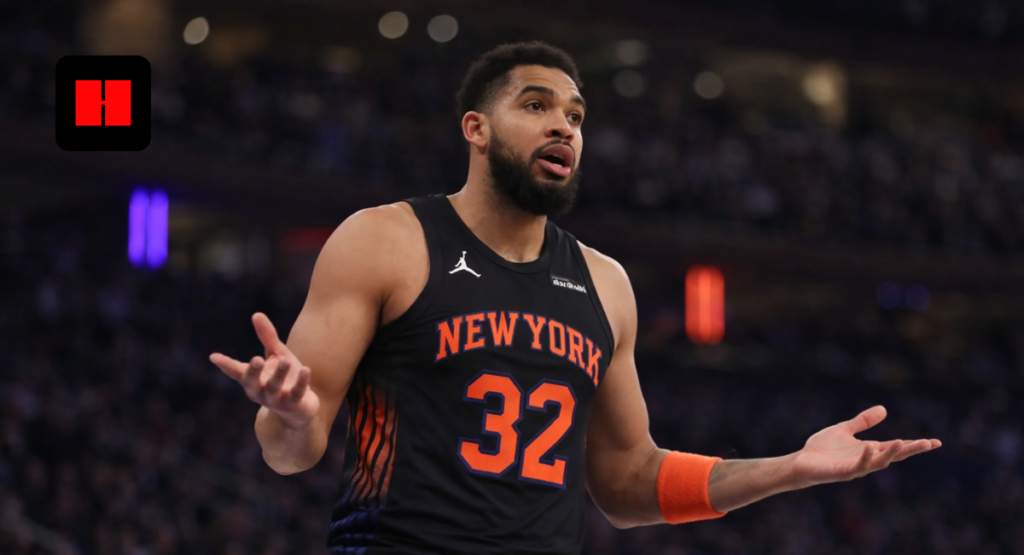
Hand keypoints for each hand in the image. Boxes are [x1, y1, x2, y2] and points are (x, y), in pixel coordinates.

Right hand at [209, 312, 320, 427]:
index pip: (236, 371)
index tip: (214, 357)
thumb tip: (256, 314)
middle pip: (251, 383)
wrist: (302, 408)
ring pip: (274, 388)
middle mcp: (260, 391)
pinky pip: (297, 393)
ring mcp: (276, 400)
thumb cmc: (285, 378)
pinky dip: (301, 382)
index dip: (225, 365)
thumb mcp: (276, 355)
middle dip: (252, 372)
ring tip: (284, 360)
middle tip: (256, 359)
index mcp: (252, 379)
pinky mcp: (294, 404)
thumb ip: (267, 337)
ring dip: (279, 375)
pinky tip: (306, 369)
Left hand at [790, 405, 940, 487]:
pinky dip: (866, 458)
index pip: (897, 447)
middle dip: (912, 450)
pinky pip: (858, 467)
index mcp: (869, 449)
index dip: (915, 444)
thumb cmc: (822, 448)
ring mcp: (856, 467)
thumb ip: (863, 421)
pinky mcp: (843, 472)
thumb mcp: (844, 429)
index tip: (935, 442)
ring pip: (880, 462)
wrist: (801, 462)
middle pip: (894, 455)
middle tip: (930, 443)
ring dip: (892, 453)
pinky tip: (870, 447)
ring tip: (903, 442)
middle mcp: (866, 459)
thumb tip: (884, 409)